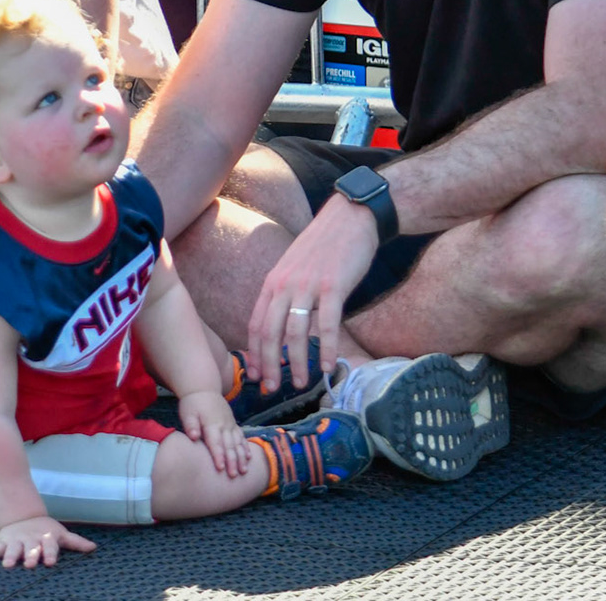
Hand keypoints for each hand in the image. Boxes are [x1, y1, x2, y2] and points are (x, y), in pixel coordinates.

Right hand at [0, 516, 95, 568]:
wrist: (23, 518)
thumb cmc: (45, 532)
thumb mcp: (60, 535)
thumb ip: (76, 542)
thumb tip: (94, 548)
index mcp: (45, 539)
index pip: (50, 546)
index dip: (50, 553)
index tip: (50, 562)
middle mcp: (31, 541)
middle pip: (31, 549)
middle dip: (31, 556)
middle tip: (30, 564)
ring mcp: (16, 542)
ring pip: (13, 550)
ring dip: (11, 556)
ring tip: (8, 565)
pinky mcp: (3, 543)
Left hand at [178, 389, 251, 475]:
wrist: (203, 389)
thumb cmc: (192, 404)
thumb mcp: (187, 413)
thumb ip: (190, 425)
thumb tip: (193, 437)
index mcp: (211, 424)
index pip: (215, 443)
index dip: (218, 456)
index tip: (221, 468)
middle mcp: (224, 425)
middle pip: (229, 446)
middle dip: (232, 461)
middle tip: (234, 476)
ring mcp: (230, 424)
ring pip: (238, 443)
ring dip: (241, 457)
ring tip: (244, 471)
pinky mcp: (233, 424)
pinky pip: (241, 437)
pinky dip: (245, 447)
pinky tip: (248, 458)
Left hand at [247, 196, 378, 389]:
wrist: (350, 217)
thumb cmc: (324, 246)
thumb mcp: (294, 267)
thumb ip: (286, 293)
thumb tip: (283, 325)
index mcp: (273, 282)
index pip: (257, 324)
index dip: (255, 354)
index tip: (257, 376)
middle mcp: (285, 285)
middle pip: (269, 333)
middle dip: (269, 365)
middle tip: (272, 389)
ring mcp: (308, 286)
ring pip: (295, 333)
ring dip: (296, 363)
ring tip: (301, 383)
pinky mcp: (333, 286)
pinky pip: (327, 324)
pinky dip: (326, 348)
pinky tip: (328, 366)